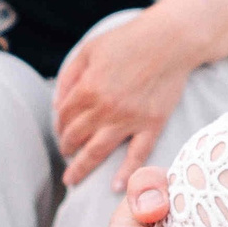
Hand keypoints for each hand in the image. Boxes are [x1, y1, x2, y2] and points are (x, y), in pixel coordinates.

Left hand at [54, 13, 195, 188]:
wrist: (171, 40)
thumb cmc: (128, 41)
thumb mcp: (89, 50)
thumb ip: (69, 77)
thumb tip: (56, 105)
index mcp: (87, 88)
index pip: (64, 116)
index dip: (60, 125)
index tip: (61, 130)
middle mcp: (105, 108)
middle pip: (76, 137)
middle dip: (66, 148)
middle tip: (66, 155)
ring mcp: (129, 119)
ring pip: (98, 151)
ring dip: (82, 168)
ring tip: (72, 180)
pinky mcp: (152, 124)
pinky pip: (137, 154)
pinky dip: (126, 172)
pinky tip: (115, 186)